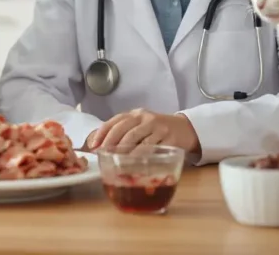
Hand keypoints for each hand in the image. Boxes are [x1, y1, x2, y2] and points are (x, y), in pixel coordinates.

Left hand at [85, 109, 199, 153]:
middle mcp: (145, 117)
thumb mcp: (141, 127)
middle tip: (103, 155)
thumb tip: (99, 147)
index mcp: (135, 114)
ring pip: (135, 138)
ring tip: (114, 160)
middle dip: (110, 143)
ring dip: (123, 151)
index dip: (102, 133)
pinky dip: (140, 156)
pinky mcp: (168, 138)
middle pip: (123, 129)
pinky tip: (133, 163)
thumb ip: (124, 133)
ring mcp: (157, 127)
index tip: (93, 146)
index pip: (114, 121)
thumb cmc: (157, 131)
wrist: (185, 129)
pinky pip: (151, 148)